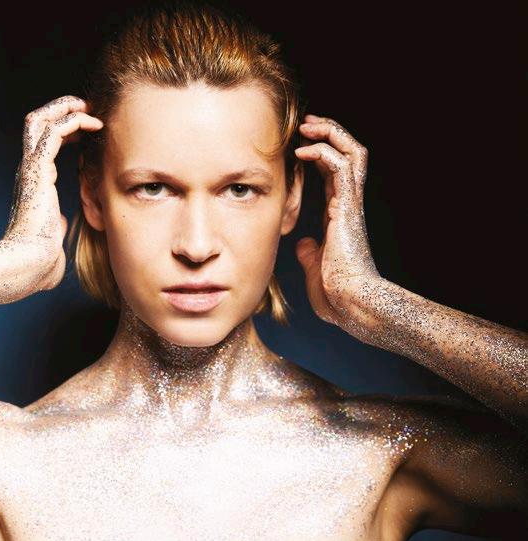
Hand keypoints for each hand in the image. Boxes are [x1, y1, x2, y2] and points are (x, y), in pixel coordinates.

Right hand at [2, 95, 103, 291]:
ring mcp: (31, 169)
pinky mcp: (38, 171)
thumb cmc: (40, 259)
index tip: (87, 128)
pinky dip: (73, 121)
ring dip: (67, 109)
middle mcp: (29, 171)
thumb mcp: (53, 236)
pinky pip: (53, 133)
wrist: (28, 265)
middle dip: (60, 109)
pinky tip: (93, 124)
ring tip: (91, 108)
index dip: (64, 129)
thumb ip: (56, 225)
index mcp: (34, 183)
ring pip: (41, 120)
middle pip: (36, 123)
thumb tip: (60, 224)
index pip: (44, 144)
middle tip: (86, 106)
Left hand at [294, 114, 379, 325]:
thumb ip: (311, 253)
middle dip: (329, 133)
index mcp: (340, 215)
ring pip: (352, 152)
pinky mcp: (348, 207)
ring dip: (330, 133)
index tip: (300, 144)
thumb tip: (304, 245)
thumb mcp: (315, 269)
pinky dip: (323, 152)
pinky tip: (302, 151)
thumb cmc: (336, 295)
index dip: (320, 154)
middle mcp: (348, 204)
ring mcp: (351, 204)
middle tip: (307, 123)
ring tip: (308, 125)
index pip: (333, 173)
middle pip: (349, 154)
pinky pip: (341, 167)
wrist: (351, 306)